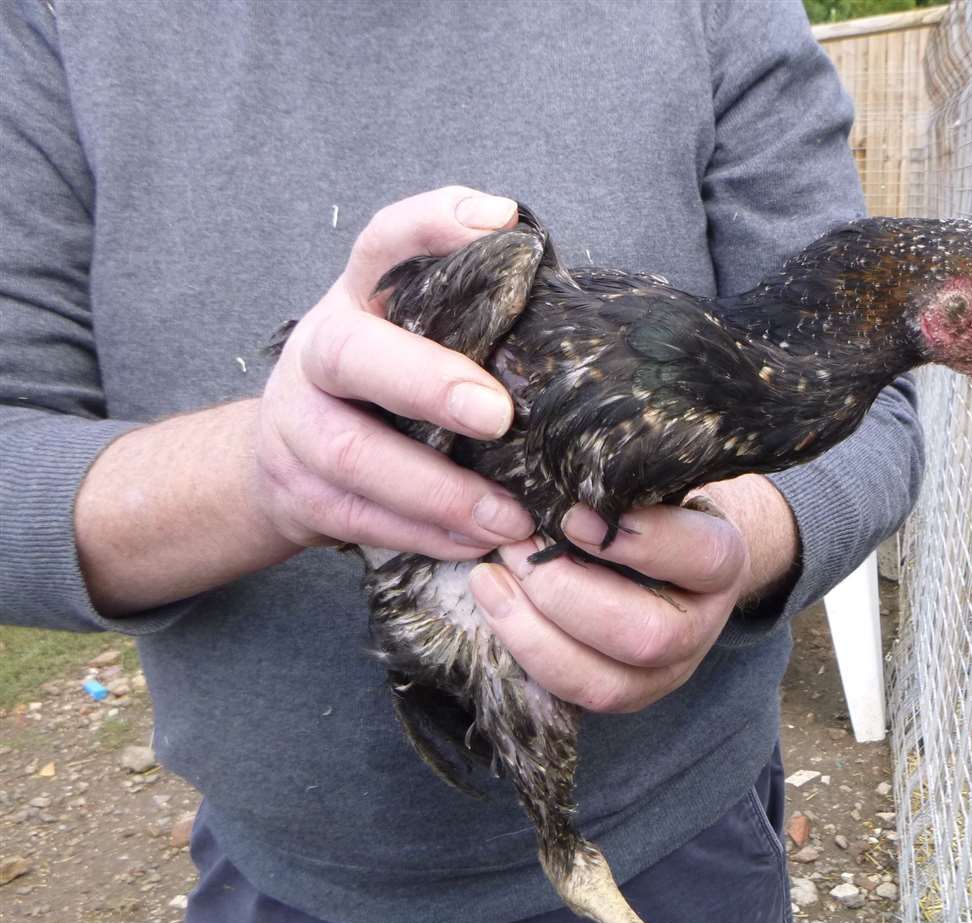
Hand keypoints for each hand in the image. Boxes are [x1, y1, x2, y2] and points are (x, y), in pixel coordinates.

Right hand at [251, 186, 534, 559]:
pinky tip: (479, 544)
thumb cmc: (386, 391)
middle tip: (498, 416)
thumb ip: (473, 327)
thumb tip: (583, 329)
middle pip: (352, 355)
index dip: (433, 225)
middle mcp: (318, 352)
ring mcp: (298, 426)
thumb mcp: (413, 341)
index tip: (500, 221)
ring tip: (510, 517)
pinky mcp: (301, 493)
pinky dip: (428, 536)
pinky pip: (363, 520)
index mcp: (358, 300)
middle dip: (427, 383)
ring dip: (441, 492)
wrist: (281, 461)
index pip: (384, 242)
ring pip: (356, 455)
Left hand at [469, 475, 796, 712]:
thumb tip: (568, 458)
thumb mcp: (654, 478)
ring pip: (607, 684)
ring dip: (535, 632)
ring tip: (489, 578)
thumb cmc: (649, 500)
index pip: (701, 558)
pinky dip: (525, 654)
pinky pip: (572, 697)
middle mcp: (701, 627)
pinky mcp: (623, 695)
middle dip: (568, 595)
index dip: (642, 542)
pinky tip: (494, 606)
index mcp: (722, 561)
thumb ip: (627, 474)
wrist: (666, 550)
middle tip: (516, 546)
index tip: (575, 516)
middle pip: (647, 636)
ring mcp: (664, 673)